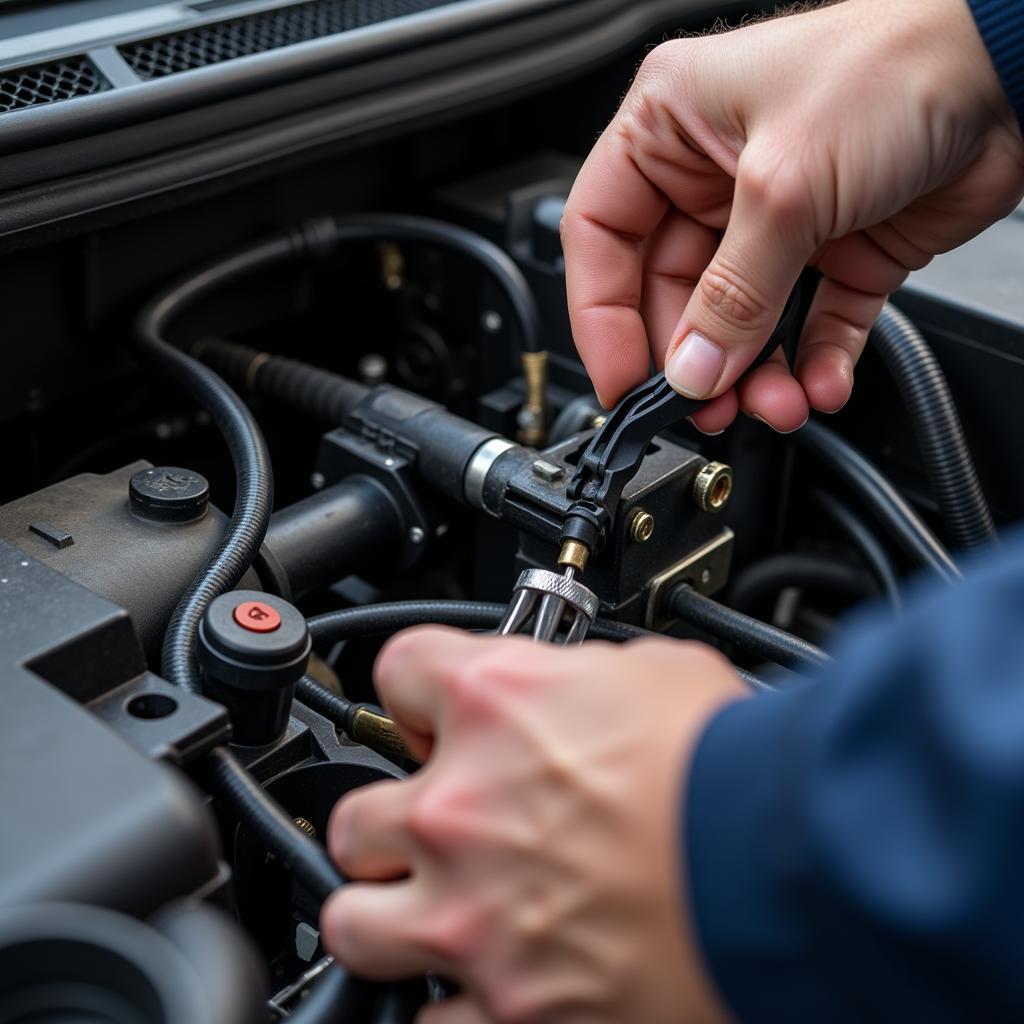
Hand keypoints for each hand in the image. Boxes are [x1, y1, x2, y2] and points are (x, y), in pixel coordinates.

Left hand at [320, 628, 747, 1022]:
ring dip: (389, 914)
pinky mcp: (508, 1006)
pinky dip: (454, 1001)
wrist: (787, 864)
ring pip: (355, 921)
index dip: (417, 696)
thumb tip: (568, 688)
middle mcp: (460, 806)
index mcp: (494, 705)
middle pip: (357, 813)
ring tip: (437, 911)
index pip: (398, 672)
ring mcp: (470, 913)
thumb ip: (578, 679)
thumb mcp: (653, 675)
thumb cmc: (728, 766)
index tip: (432, 717)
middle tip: (438, 829)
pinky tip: (496, 977)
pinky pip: (430, 1018)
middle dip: (391, 820)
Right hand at [561, 0, 1023, 432]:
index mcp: (670, 130)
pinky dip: (810, 363)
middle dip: (692, 359)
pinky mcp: (835, 252)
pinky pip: (807, 326)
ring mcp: (775, 218)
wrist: (1013, 65)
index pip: (601, 237)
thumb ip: (731, 293)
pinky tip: (819, 384)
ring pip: (738, 322)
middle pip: (668, 294)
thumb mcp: (785, 184)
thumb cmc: (897, 64)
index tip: (620, 379)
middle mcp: (712, 175)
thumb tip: (690, 370)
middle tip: (705, 405)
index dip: (601, 315)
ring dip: (751, 375)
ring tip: (772, 404)